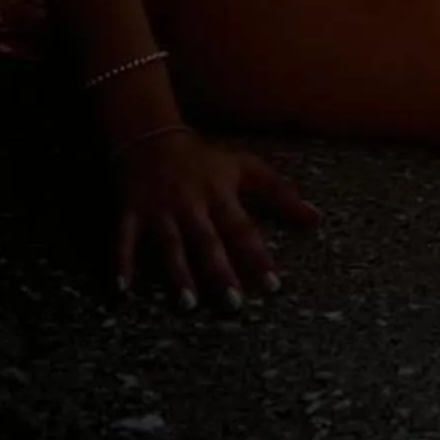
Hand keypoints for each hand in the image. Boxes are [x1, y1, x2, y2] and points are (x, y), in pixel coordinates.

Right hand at [112, 125, 323, 308]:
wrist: (151, 135)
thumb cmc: (204, 158)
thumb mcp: (244, 167)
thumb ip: (280, 193)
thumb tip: (317, 219)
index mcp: (220, 194)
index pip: (243, 230)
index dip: (259, 257)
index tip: (273, 286)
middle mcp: (191, 203)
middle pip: (208, 241)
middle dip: (220, 272)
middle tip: (233, 305)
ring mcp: (160, 208)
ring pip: (170, 243)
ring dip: (178, 273)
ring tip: (188, 304)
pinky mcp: (131, 210)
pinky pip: (125, 238)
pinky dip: (122, 262)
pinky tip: (122, 289)